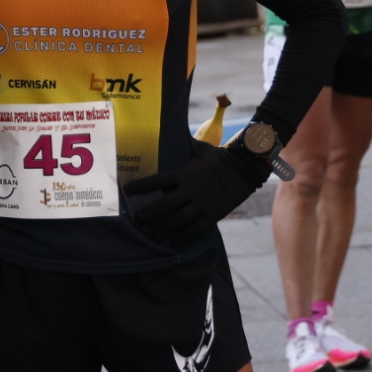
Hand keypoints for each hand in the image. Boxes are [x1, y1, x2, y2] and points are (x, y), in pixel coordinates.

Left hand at [123, 137, 271, 247]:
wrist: (245, 168)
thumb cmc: (220, 157)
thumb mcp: (201, 150)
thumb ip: (186, 145)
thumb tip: (174, 130)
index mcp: (184, 174)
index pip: (157, 180)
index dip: (140, 186)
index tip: (127, 191)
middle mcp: (191, 189)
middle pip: (165, 204)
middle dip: (150, 213)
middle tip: (138, 219)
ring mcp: (203, 203)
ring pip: (179, 219)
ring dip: (165, 228)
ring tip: (155, 234)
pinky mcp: (214, 213)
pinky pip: (197, 228)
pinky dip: (186, 236)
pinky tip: (176, 241)